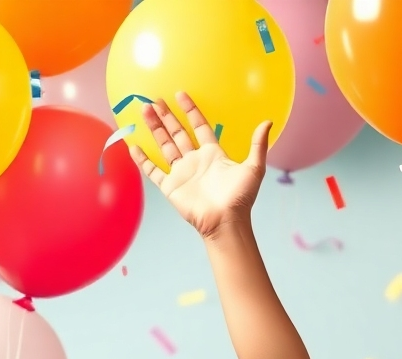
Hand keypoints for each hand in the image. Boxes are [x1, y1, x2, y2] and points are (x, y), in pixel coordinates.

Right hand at [130, 92, 271, 239]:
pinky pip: (153, 171)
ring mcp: (182, 173)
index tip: (181, 94)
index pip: (200, 127)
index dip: (191, 111)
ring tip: (144, 110)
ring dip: (155, 129)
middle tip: (154, 99)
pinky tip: (133, 146)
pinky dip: (143, 160)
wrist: (225, 221)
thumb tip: (268, 122)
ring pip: (164, 146)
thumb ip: (258, 145)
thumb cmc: (240, 197)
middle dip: (167, 117)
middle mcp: (196, 161)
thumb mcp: (253, 168)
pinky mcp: (171, 186)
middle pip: (178, 134)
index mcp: (213, 155)